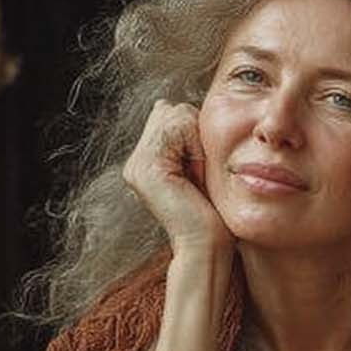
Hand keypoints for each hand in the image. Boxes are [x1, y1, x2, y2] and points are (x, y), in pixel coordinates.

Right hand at [123, 100, 232, 254]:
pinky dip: (196, 147)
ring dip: (198, 142)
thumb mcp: (200, 167)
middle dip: (196, 135)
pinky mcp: (147, 166)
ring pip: (176, 115)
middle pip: (172, 110)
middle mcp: (137, 161)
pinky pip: (178, 126)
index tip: (200, 171)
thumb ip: (186, 139)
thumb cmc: (214, 213)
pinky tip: (194, 176)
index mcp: (147, 161)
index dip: (196, 135)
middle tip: (198, 175)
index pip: (172, 113)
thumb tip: (170, 105)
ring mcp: (138, 164)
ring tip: (197, 177)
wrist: (207, 245)